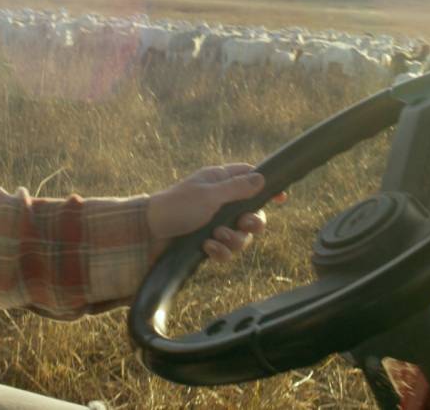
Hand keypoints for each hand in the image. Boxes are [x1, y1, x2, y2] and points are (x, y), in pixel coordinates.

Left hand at [145, 163, 282, 262]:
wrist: (148, 234)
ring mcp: (215, 224)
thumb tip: (262, 178)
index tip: (281, 198)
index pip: (250, 179)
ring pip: (242, 236)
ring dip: (232, 239)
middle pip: (253, 214)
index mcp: (220, 182)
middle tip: (244, 224)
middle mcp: (221, 202)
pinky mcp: (208, 243)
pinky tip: (207, 248)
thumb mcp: (209, 194)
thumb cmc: (176, 206)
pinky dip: (220, 251)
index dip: (266, 187)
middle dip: (252, 223)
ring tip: (215, 237)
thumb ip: (238, 188)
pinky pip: (227, 250)